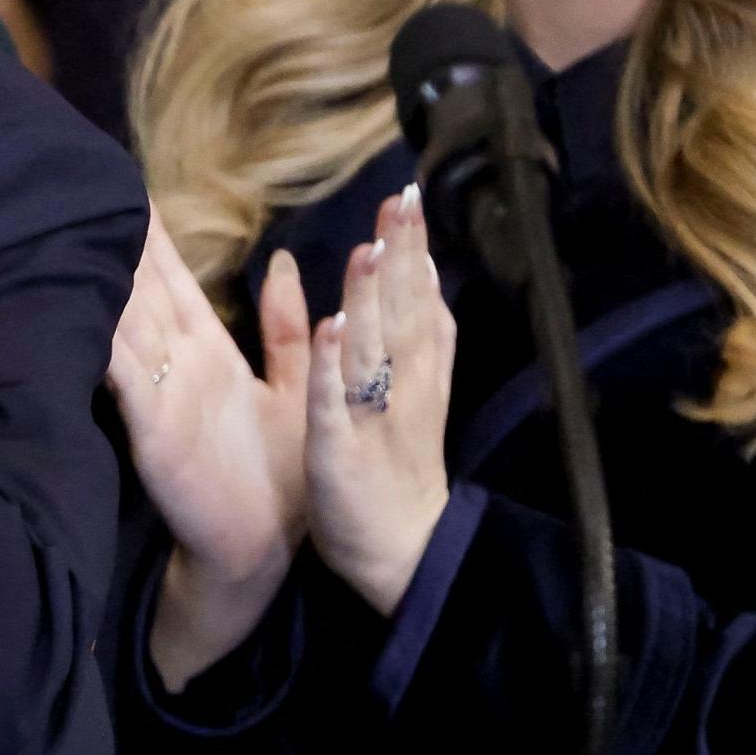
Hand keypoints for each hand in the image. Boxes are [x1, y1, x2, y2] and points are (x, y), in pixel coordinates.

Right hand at [106, 214, 314, 690]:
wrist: (260, 547)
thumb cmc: (275, 474)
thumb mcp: (291, 387)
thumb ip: (285, 329)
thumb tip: (283, 262)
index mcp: (208, 351)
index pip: (173, 281)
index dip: (154, 237)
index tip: (131, 188)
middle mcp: (176, 365)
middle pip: (140, 292)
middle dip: (117, 243)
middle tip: (84, 190)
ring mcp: (158, 395)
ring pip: (124, 325)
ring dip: (102, 283)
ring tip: (75, 233)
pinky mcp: (152, 429)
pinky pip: (125, 380)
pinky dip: (106, 347)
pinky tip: (88, 312)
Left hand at [302, 187, 457, 615]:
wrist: (400, 554)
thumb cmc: (393, 467)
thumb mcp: (403, 389)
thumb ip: (406, 330)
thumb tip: (414, 267)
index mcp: (417, 375)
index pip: (421, 304)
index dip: (416, 253)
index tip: (411, 200)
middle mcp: (404, 391)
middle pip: (405, 316)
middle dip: (402, 258)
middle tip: (400, 203)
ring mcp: (372, 421)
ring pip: (373, 351)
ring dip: (371, 301)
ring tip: (369, 250)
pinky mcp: (340, 454)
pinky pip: (336, 407)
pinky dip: (336, 370)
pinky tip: (333, 331)